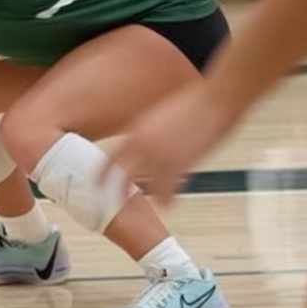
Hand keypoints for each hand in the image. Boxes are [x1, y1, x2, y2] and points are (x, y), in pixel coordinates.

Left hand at [100, 81, 239, 206]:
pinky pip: (167, 190)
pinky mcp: (179, 163)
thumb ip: (149, 133)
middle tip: (113, 205)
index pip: (110, 157)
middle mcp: (142, 144)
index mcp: (136, 131)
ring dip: (146, 197)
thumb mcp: (159, 117)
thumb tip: (144, 144)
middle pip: (121, 176)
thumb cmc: (191, 105)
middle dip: (115, 192)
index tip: (93, 184)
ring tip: (149, 206)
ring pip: (144, 186)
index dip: (100, 173)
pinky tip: (168, 206)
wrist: (213, 100)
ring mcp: (159, 154)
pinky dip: (166, 200)